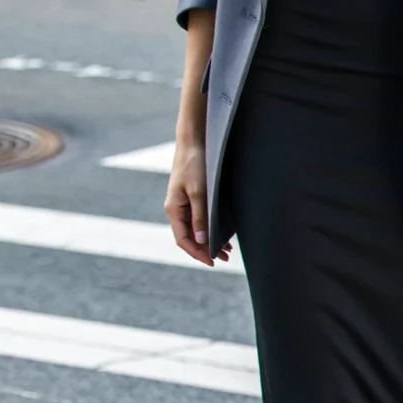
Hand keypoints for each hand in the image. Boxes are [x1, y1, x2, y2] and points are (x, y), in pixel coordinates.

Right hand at [164, 138, 233, 267]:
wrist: (194, 141)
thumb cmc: (194, 163)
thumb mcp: (198, 190)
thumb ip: (199, 215)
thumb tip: (200, 240)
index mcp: (174, 209)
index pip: (183, 240)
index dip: (197, 253)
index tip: (213, 261)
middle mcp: (177, 209)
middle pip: (190, 237)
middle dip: (207, 250)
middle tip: (226, 259)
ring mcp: (184, 204)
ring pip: (197, 229)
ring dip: (211, 241)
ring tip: (229, 251)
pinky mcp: (193, 198)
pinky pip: (201, 219)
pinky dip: (212, 229)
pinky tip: (225, 235)